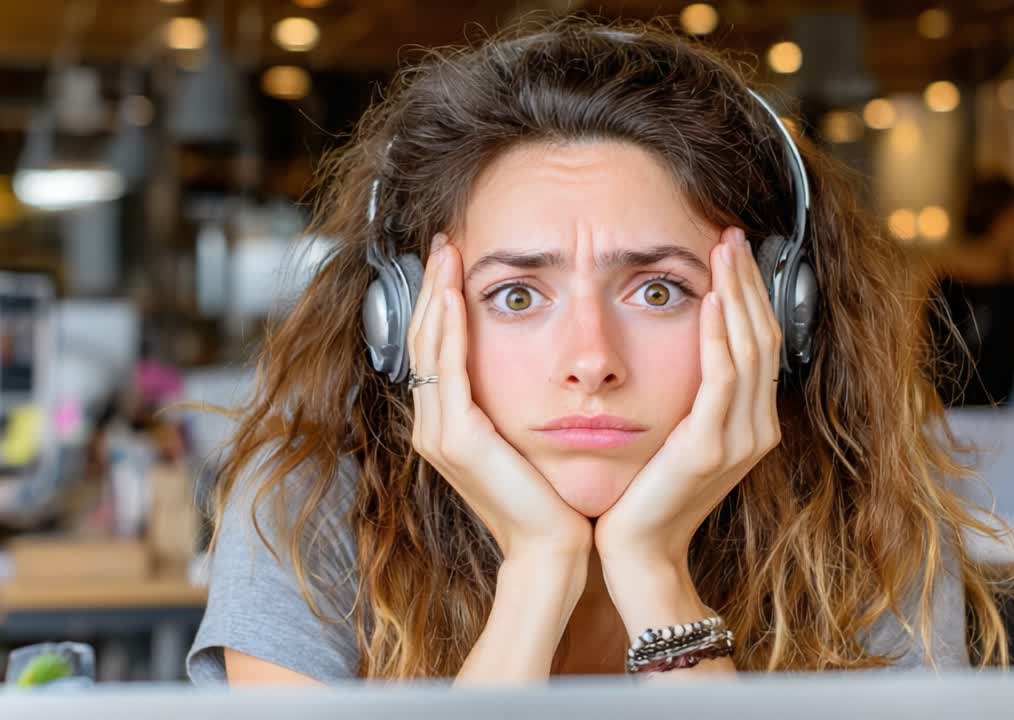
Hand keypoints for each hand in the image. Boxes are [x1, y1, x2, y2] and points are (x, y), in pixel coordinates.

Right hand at [408, 238, 592, 562]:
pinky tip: (453, 294)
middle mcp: (434, 428)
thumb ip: (514, 407)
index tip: (452, 264)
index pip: (435, 352)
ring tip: (446, 253)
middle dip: (432, 288)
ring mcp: (440, 433)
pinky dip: (448, 328)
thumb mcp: (526, 443)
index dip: (438, 305)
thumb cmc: (548, 501)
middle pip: (423, 341)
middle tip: (443, 243)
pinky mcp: (458, 437)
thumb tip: (535, 371)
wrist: (550, 549)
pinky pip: (448, 369)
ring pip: (429, 347)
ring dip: (436, 295)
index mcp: (447, 428)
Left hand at [595, 226, 781, 575]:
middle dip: (748, 281)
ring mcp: (738, 439)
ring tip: (725, 251)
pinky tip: (711, 302)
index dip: (752, 295)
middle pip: (762, 337)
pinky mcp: (709, 446)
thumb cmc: (645, 496)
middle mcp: (755, 429)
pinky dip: (719, 336)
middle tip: (732, 235)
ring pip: (748, 349)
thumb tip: (682, 346)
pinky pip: (721, 379)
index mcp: (751, 424)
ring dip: (737, 295)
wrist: (637, 553)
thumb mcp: (676, 437)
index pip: (760, 344)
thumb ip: (691, 398)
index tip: (733, 252)